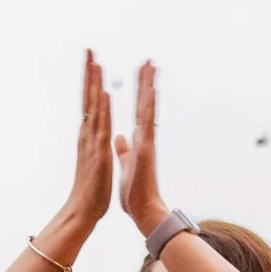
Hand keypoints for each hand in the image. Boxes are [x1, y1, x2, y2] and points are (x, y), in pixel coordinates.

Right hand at [54, 50, 113, 231]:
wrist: (82, 211)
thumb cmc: (90, 190)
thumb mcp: (95, 162)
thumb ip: (96, 146)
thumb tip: (96, 135)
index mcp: (88, 136)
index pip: (89, 103)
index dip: (90, 81)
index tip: (92, 61)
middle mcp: (87, 134)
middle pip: (87, 97)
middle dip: (89, 73)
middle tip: (89, 49)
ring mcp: (91, 142)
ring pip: (93, 107)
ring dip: (94, 84)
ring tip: (96, 61)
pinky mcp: (99, 153)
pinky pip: (101, 126)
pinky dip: (102, 109)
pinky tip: (103, 92)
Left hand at [115, 60, 166, 234]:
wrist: (144, 211)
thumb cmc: (136, 193)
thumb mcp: (126, 166)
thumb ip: (124, 150)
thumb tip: (118, 137)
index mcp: (138, 141)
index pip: (138, 110)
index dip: (139, 92)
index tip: (141, 73)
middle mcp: (145, 138)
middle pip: (145, 104)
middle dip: (146, 82)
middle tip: (149, 60)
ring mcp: (147, 143)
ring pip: (148, 109)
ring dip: (149, 87)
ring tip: (151, 66)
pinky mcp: (146, 150)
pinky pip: (147, 125)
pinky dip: (149, 107)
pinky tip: (151, 91)